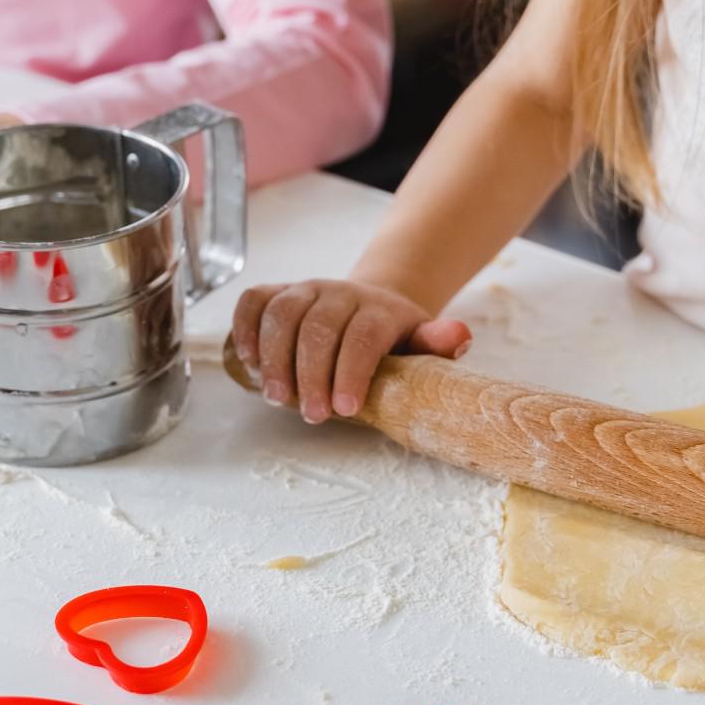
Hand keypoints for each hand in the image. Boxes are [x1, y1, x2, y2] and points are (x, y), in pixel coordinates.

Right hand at [231, 279, 471, 423]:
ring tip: (278, 398)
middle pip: (317, 327)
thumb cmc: (397, 339)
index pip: (362, 336)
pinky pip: (254, 300)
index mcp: (380, 308)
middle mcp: (340, 292)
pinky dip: (244, 327)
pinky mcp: (279, 291)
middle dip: (310, 374)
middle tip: (312, 414)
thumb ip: (437, 343)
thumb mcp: (423, 344)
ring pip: (282, 313)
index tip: (344, 409)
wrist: (375, 305)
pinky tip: (248, 361)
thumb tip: (459, 336)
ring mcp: (307, 289)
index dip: (350, 372)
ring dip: (274, 358)